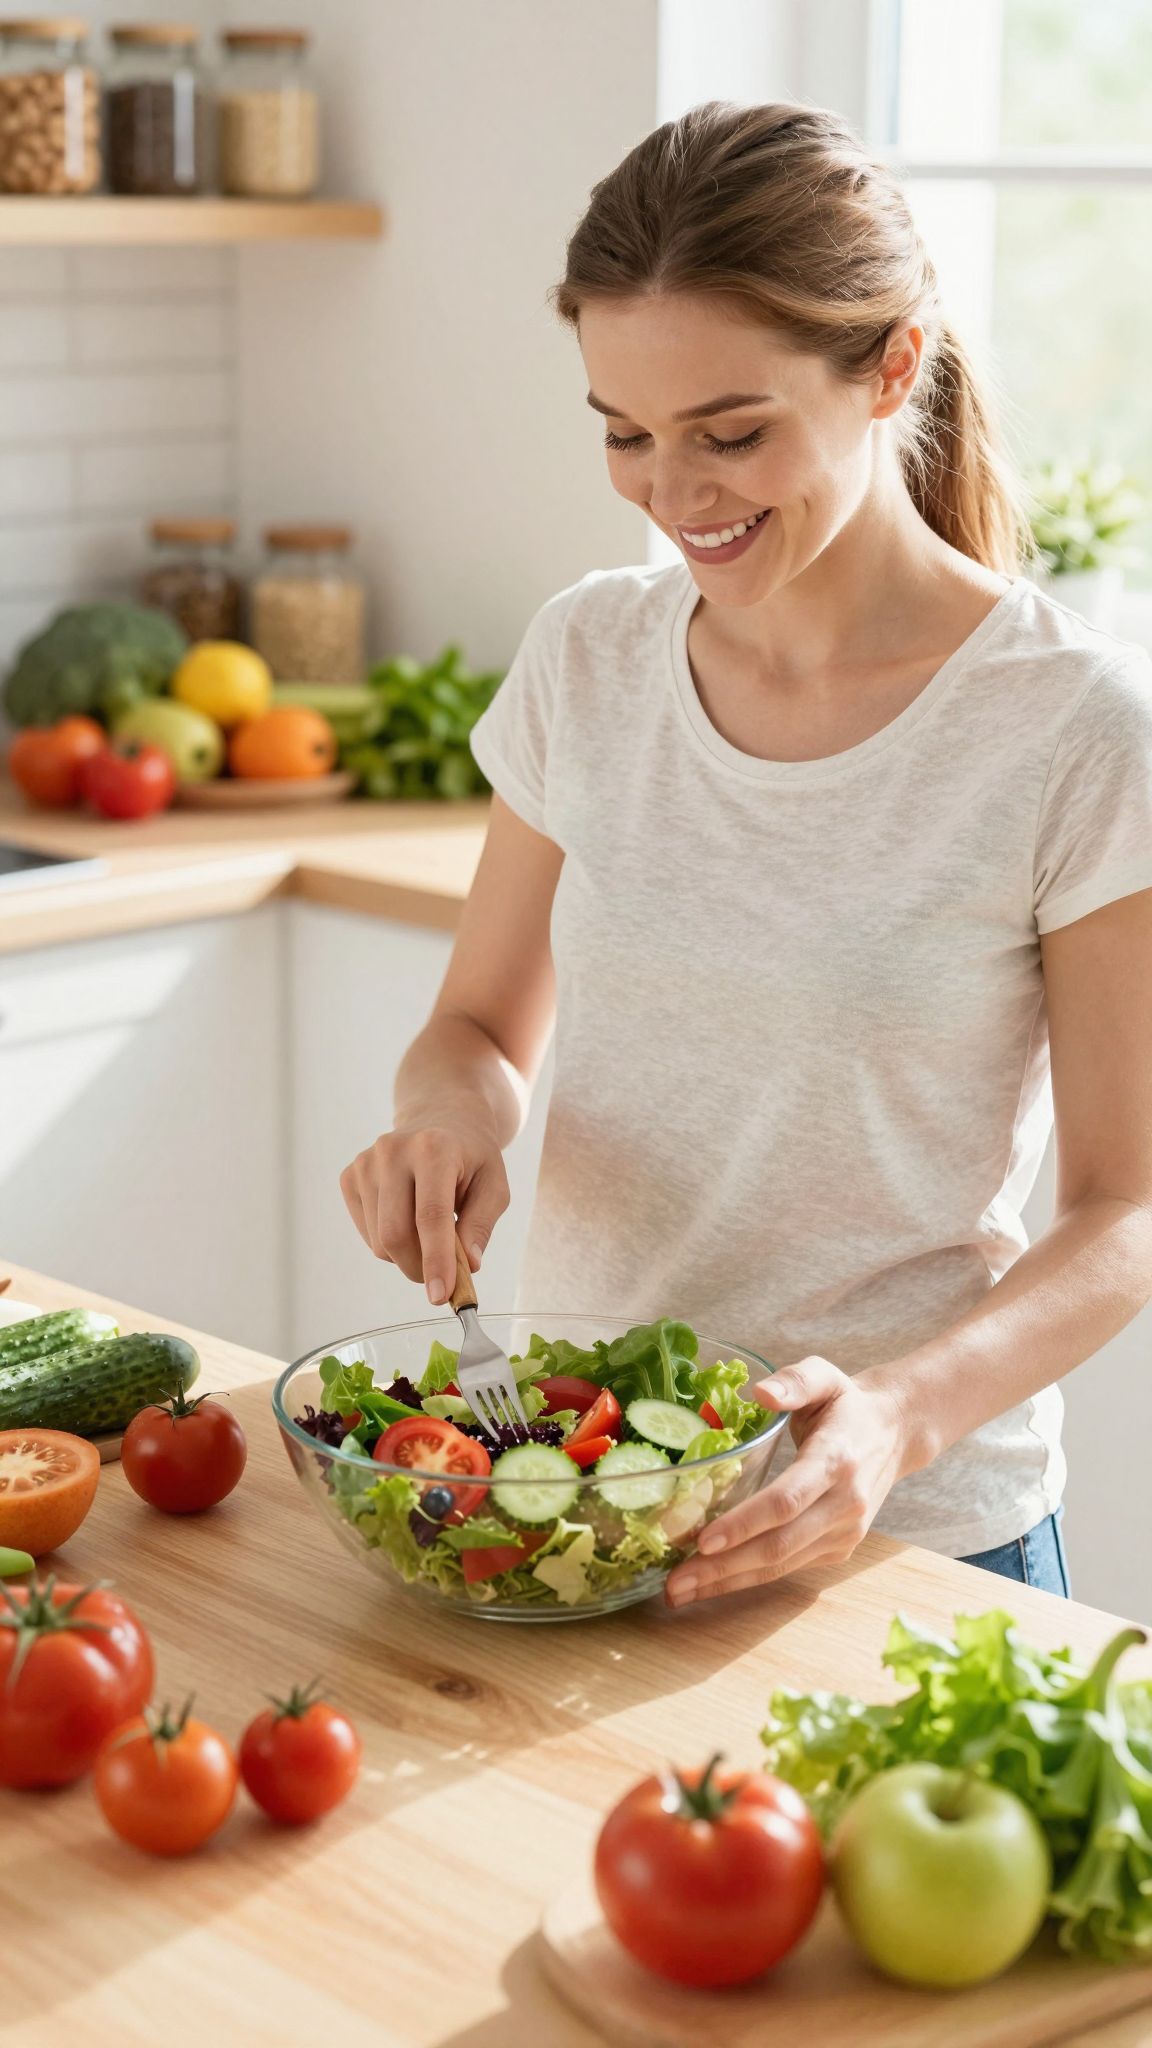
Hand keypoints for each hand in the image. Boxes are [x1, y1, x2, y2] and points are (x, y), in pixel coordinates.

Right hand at [339, 1114, 509, 1303]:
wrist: (441, 1117)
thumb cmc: (472, 1157)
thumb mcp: (494, 1185)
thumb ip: (481, 1225)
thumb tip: (467, 1265)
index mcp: (434, 1149)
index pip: (430, 1216)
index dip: (436, 1261)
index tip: (440, 1296)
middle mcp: (392, 1151)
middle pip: (396, 1235)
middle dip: (420, 1268)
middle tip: (443, 1277)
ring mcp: (366, 1163)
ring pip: (379, 1241)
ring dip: (407, 1255)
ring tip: (430, 1233)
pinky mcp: (350, 1176)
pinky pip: (367, 1233)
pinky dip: (389, 1242)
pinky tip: (407, 1218)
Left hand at [663, 1357, 910, 1607]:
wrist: (894, 1433)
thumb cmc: (846, 1404)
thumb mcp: (825, 1376)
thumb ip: (795, 1381)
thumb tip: (760, 1393)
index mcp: (837, 1459)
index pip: (787, 1500)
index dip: (745, 1523)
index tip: (703, 1540)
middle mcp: (845, 1504)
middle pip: (778, 1544)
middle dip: (723, 1567)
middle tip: (674, 1582)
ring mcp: (844, 1532)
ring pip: (781, 1565)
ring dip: (729, 1582)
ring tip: (681, 1591)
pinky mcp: (838, 1548)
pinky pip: (788, 1568)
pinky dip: (747, 1578)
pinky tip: (711, 1581)